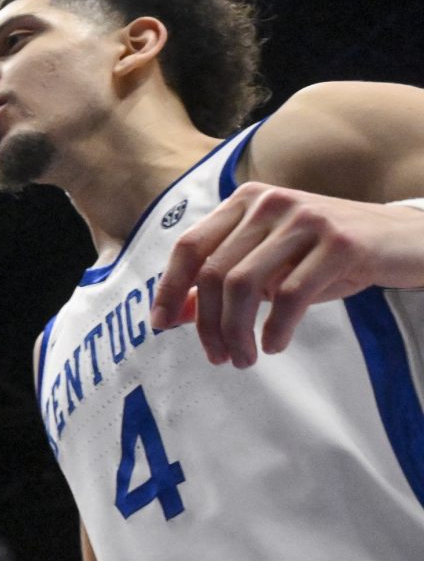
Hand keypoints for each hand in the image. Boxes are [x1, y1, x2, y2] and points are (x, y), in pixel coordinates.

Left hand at [151, 183, 423, 366]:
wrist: (406, 240)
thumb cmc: (330, 257)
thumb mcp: (272, 264)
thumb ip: (223, 281)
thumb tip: (173, 314)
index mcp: (246, 201)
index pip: (189, 247)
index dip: (170, 289)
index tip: (160, 325)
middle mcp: (271, 203)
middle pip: (214, 272)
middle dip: (207, 324)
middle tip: (218, 357)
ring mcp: (306, 218)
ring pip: (245, 285)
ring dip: (237, 332)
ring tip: (243, 359)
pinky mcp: (340, 242)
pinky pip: (290, 295)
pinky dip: (275, 329)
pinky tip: (274, 345)